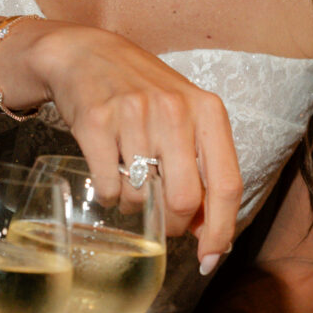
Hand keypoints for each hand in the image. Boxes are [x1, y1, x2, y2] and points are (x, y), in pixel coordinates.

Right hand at [0, 20, 244, 263]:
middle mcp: (174, 110)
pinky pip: (109, 188)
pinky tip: (109, 173)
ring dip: (136, 206)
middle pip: (184, 200)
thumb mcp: (185, 116)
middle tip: (162, 223)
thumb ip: (204, 166)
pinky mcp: (96, 123)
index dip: (221, 230)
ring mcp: (134, 115)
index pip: (226, 184)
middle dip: (172, 225)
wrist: (85, 54)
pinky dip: (109, 196)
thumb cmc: (143, 92)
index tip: (210, 258)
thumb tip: (209, 232)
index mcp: (207, 111)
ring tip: (130, 182)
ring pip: (142, 197)